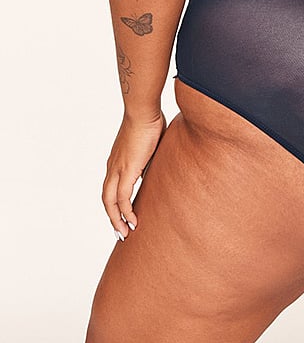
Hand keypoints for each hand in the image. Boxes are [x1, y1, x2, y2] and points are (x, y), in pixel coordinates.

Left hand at [102, 110, 166, 239]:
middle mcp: (113, 167)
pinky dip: (125, 212)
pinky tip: (133, 221)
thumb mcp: (150, 144)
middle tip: (121, 231)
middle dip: (112, 217)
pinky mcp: (126, 170)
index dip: (116, 203)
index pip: (111, 187)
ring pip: (110, 202)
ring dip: (116, 219)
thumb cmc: (149, 119)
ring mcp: (117, 169)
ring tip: (125, 233)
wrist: (143, 110)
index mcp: (117, 160)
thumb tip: (158, 164)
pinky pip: (121, 198)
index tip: (124, 214)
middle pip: (106, 199)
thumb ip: (150, 157)